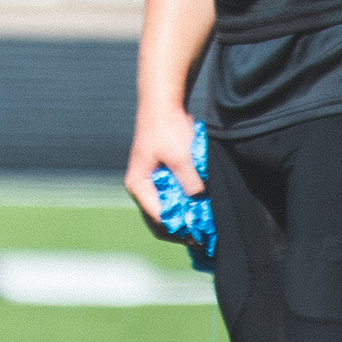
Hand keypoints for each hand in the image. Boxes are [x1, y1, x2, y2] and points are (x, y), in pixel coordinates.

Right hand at [126, 102, 206, 238]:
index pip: (157, 218)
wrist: (163, 103)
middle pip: (159, 219)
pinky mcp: (161, 175)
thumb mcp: (180, 157)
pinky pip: (171, 198)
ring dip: (183, 218)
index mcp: (138, 185)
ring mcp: (151, 182)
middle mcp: (142, 187)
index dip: (178, 230)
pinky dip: (184, 205)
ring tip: (202, 227)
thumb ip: (189, 181)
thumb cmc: (165, 128)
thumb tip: (199, 200)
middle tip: (202, 238)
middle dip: (179, 229)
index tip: (198, 237)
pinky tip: (199, 209)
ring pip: (166, 209)